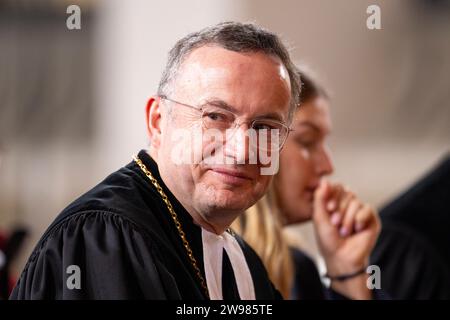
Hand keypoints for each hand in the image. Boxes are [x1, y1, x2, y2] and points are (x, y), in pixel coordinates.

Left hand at [312, 180, 380, 298]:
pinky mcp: (371, 219)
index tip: (329, 209)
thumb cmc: (328, 239)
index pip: (337, 186)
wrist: (341, 257)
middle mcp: (348, 204)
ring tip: (344, 231)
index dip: (333, 195)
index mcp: (335, 202)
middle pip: (347, 192)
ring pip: (356, 201)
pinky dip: (360, 218)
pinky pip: (368, 208)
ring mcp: (360, 211)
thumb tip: (325, 180)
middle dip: (339, 209)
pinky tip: (357, 229)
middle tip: (335, 223)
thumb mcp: (319, 217)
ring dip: (347, 218)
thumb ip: (320, 198)